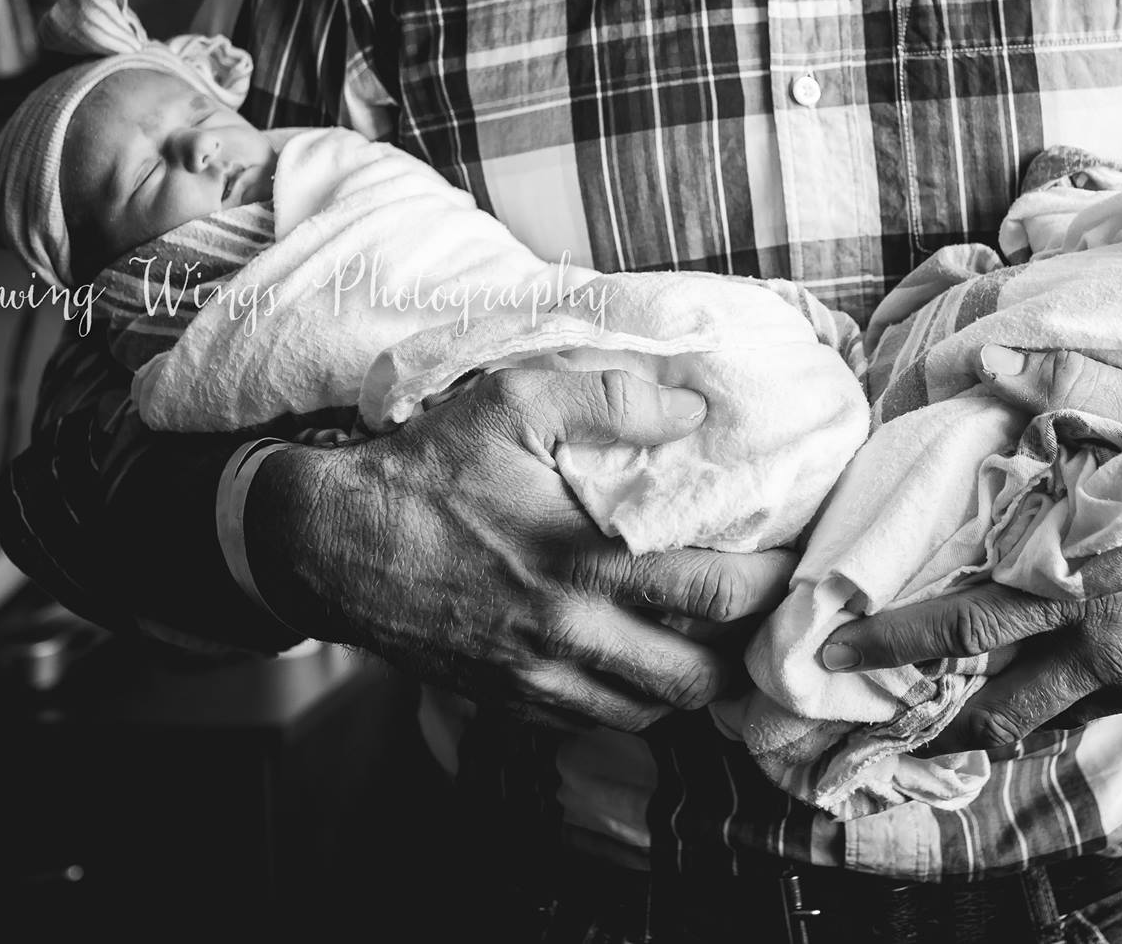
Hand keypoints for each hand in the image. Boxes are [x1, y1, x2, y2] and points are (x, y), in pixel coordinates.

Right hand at [245, 367, 796, 730]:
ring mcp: (537, 675)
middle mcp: (568, 631)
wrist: (328, 544)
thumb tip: (693, 407)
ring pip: (650, 711)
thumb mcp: (513, 404)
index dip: (770, 585)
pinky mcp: (509, 698)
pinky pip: (595, 720)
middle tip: (760, 612)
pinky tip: (640, 655)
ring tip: (709, 637)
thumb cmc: (425, 468)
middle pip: (697, 677)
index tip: (792, 562)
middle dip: (741, 652)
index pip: (714, 592)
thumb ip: (610, 400)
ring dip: (689, 680)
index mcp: (582, 559)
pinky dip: (632, 698)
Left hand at [822, 347, 1121, 752]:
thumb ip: (1066, 376)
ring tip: (928, 716)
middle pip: (988, 693)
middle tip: (855, 701)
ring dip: (976, 722)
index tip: (833, 647)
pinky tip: (1019, 699)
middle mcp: (1104, 644)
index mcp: (1085, 575)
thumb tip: (984, 353)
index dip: (893, 644)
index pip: (965, 624)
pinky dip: (1042, 714)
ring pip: (1035, 721)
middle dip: (916, 704)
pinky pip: (1086, 717)